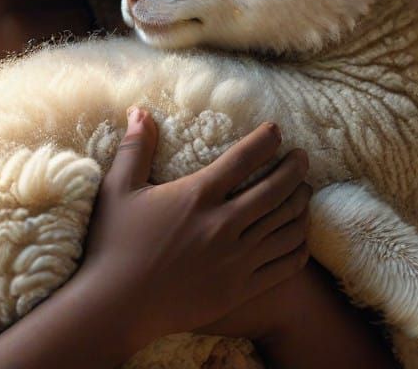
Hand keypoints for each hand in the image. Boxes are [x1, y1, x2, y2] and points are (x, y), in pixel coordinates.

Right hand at [76, 107, 310, 350]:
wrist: (115, 307)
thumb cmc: (112, 245)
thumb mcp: (118, 190)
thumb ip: (134, 148)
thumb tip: (139, 111)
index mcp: (197, 196)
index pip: (244, 159)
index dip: (266, 140)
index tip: (277, 131)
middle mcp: (223, 225)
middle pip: (276, 190)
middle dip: (295, 169)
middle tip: (303, 158)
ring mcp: (236, 260)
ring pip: (286, 227)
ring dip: (301, 204)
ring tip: (305, 192)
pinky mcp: (240, 289)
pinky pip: (285, 265)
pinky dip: (299, 246)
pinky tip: (300, 237)